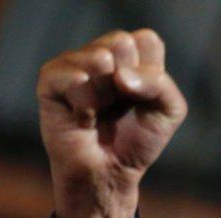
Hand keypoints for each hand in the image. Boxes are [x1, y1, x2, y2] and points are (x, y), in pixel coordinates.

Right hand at [37, 29, 186, 217]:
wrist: (110, 173)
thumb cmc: (138, 140)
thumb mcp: (169, 111)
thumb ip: (161, 84)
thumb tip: (119, 75)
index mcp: (132, 55)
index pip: (146, 41)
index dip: (151, 74)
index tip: (143, 99)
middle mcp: (101, 53)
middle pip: (121, 43)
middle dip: (128, 83)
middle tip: (119, 106)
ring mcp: (74, 65)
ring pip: (99, 58)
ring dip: (106, 96)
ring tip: (100, 113)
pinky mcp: (50, 81)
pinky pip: (73, 76)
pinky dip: (85, 104)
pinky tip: (84, 119)